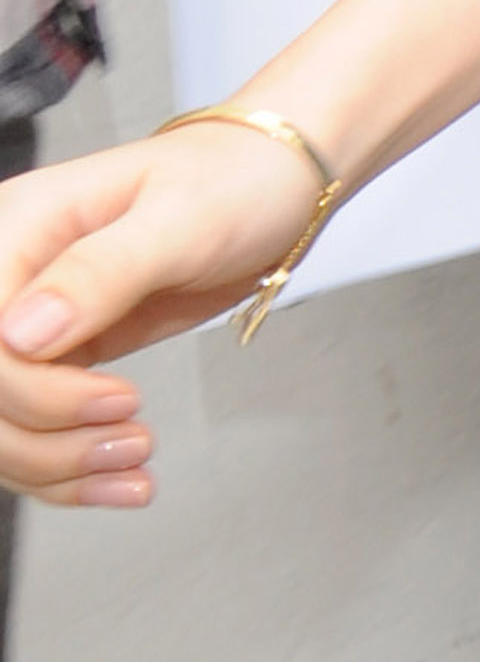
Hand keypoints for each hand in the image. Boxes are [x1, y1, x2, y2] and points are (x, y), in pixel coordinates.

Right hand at [0, 120, 326, 506]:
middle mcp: (12, 278)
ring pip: (1, 425)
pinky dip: (71, 468)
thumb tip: (24, 330)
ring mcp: (32, 323)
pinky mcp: (62, 358)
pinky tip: (121, 480)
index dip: (33, 389)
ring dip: (58, 465)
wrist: (270, 187)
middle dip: (47, 440)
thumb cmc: (230, 181)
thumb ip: (99, 271)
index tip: (116, 400)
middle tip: (132, 441)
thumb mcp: (177, 218)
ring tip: (136, 463)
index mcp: (17, 229)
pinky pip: (38, 429)